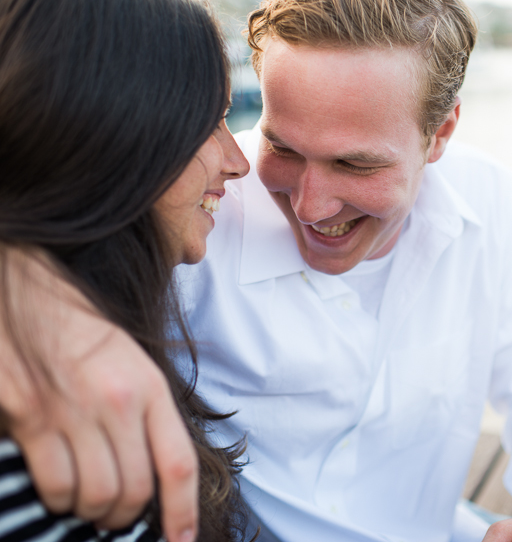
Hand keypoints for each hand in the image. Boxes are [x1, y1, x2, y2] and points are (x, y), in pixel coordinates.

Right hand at [0, 250, 197, 541]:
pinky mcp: (31, 419)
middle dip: (129, 515)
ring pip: (95, 496)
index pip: (178, 463)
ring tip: (91, 501)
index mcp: (149, 387)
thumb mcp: (134, 361)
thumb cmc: (84, 332)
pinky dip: (59, 498)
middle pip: (136, 489)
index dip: (183, 512)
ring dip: (93, 511)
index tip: (182, 541)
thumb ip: (145, 412)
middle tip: (121, 513)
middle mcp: (117, 402)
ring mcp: (73, 412)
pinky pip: (54, 484)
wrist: (29, 294)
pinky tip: (60, 486)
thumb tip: (150, 471)